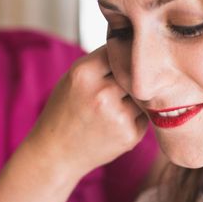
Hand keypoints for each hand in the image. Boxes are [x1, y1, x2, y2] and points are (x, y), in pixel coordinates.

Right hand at [25, 45, 147, 183]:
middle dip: (130, 77)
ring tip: (115, 106)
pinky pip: (145, 114)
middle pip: (134, 72)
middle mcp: (102, 93)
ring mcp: (118, 115)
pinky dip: (137, 116)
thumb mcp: (73, 78)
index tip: (116, 64)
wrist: (57, 153)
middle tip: (116, 88)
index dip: (120, 57)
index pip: (118, 50)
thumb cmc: (66, 111)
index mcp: (84, 73)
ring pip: (143, 93)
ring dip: (136, 96)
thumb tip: (138, 48)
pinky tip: (117, 122)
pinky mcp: (130, 134)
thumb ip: (102, 63)